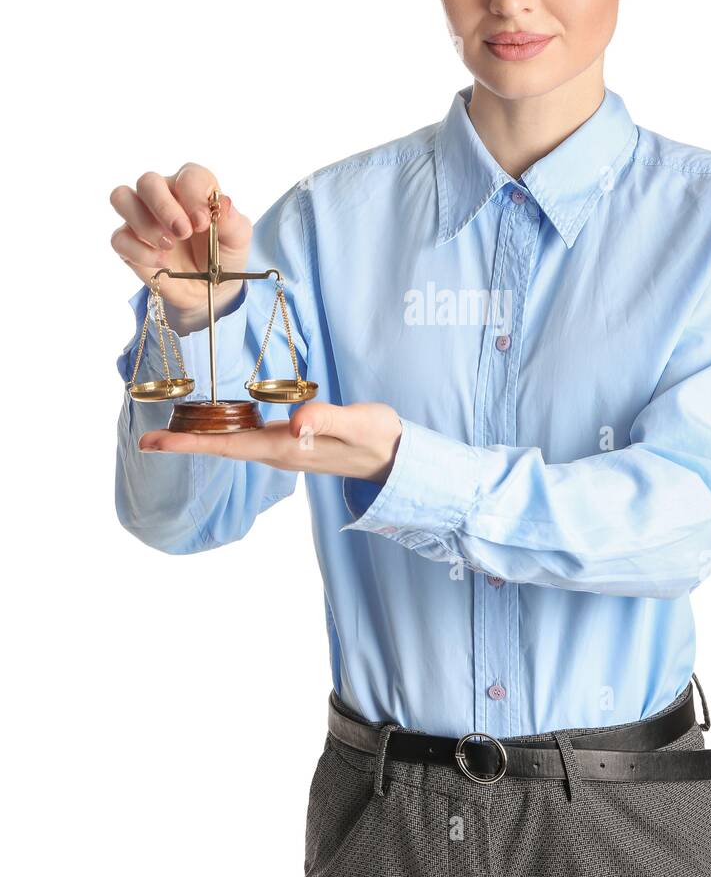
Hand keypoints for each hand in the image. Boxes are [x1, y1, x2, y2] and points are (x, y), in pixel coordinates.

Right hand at [110, 162, 251, 321]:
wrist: (209, 288)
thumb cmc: (223, 254)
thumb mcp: (237, 239)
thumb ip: (232, 221)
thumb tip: (223, 202)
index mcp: (192, 188)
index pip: (188, 175)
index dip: (193, 195)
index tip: (203, 223)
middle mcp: (163, 196)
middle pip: (148, 181)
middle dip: (164, 206)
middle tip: (183, 232)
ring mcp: (141, 217)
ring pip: (121, 197)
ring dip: (144, 222)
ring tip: (169, 245)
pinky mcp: (128, 242)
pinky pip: (119, 238)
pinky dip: (140, 252)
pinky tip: (162, 263)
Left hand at [139, 400, 403, 483]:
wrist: (396, 456)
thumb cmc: (379, 436)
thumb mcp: (359, 423)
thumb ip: (328, 420)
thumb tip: (296, 425)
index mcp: (288, 448)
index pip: (229, 447)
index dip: (190, 445)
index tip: (155, 444)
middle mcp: (280, 452)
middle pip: (223, 448)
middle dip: (185, 444)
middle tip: (148, 442)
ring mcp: (285, 450)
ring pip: (234, 445)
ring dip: (201, 441)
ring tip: (170, 435)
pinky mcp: (292, 443)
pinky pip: (248, 440)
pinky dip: (224, 434)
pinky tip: (215, 426)